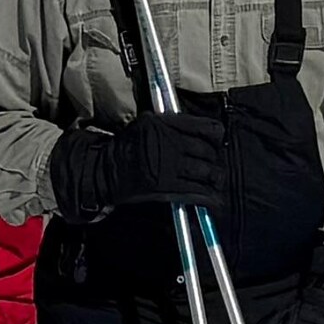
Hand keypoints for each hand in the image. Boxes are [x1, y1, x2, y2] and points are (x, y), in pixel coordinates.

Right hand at [50, 112, 230, 221]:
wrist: (106, 170)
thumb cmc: (127, 146)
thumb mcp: (147, 123)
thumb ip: (173, 123)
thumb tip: (200, 129)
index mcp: (167, 124)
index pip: (208, 128)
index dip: (217, 136)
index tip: (216, 141)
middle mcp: (171, 143)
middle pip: (209, 152)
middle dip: (215, 161)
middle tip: (214, 165)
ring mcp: (170, 166)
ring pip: (207, 173)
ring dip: (215, 179)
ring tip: (215, 182)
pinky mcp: (167, 188)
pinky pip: (198, 193)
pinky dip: (209, 198)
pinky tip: (213, 200)